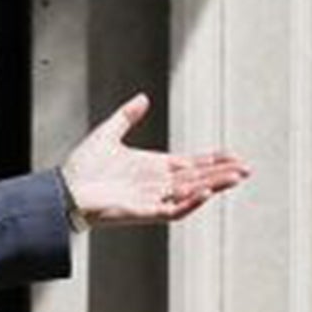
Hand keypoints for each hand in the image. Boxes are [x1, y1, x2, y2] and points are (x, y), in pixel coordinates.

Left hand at [59, 93, 250, 225]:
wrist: (64, 190)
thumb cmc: (82, 167)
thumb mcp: (108, 133)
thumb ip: (126, 117)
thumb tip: (142, 98)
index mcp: (154, 167)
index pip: (191, 164)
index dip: (213, 160)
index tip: (233, 156)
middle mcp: (157, 184)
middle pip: (198, 178)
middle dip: (223, 173)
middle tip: (246, 168)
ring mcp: (153, 199)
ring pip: (192, 193)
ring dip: (214, 185)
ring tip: (236, 177)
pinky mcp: (144, 212)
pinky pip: (174, 210)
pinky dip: (190, 202)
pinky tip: (206, 192)